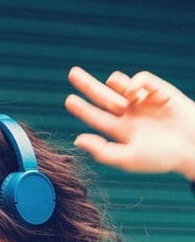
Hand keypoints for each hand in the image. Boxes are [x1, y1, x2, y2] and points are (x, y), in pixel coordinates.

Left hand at [65, 66, 194, 180]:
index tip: (69, 99)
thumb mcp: (127, 159)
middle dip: (87, 85)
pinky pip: (141, 79)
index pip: (96, 117)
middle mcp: (129, 115)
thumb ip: (101, 151)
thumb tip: (77, 140)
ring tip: (120, 94)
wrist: (192, 147)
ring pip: (120, 85)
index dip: (82, 109)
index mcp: (120, 131)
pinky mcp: (158, 90)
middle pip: (102, 97)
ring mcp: (143, 101)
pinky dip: (136, 82)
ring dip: (116, 84)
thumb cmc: (161, 158)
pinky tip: (136, 93)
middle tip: (72, 73)